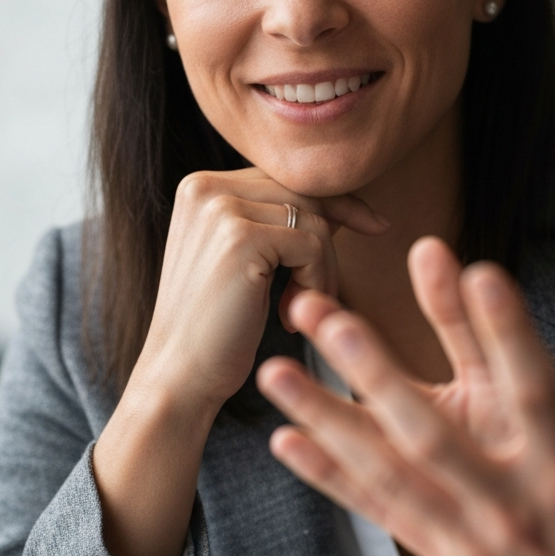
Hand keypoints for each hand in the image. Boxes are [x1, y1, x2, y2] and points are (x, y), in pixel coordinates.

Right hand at [93, 166, 385, 555]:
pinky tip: (288, 313)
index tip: (375, 223)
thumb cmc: (218, 326)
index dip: (335, 202)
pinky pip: (314, 245)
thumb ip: (280, 222)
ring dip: (322, 269)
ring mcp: (220, 210)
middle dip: (333, 239)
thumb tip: (345, 203)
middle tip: (324, 291)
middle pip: (305, 193)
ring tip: (296, 307)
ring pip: (314, 220)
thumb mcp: (245, 259)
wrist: (179, 377)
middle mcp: (206, 187)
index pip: (287, 178)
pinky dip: (318, 282)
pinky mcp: (240, 238)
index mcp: (201, 186)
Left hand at [257, 237, 554, 555]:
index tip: (474, 267)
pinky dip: (330, 479)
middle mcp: (510, 504)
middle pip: (432, 432)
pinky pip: (380, 513)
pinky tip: (285, 442)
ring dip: (328, 419)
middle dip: (375, 372)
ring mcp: (469, 534)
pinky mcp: (446, 554)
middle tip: (326, 315)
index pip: (534, 388)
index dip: (505, 330)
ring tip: (275, 373)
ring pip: (387, 472)